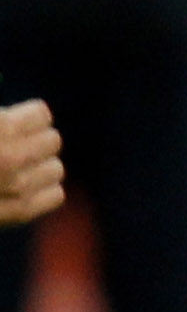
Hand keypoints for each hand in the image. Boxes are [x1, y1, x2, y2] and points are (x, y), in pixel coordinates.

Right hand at [0, 100, 66, 226]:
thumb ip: (2, 115)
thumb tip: (24, 99)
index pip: (42, 115)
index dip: (29, 118)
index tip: (19, 123)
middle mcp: (8, 157)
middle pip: (52, 141)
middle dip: (36, 141)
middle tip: (17, 146)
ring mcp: (16, 187)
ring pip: (56, 168)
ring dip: (40, 166)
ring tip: (18, 168)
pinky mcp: (18, 212)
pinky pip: (55, 195)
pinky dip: (43, 190)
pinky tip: (23, 188)